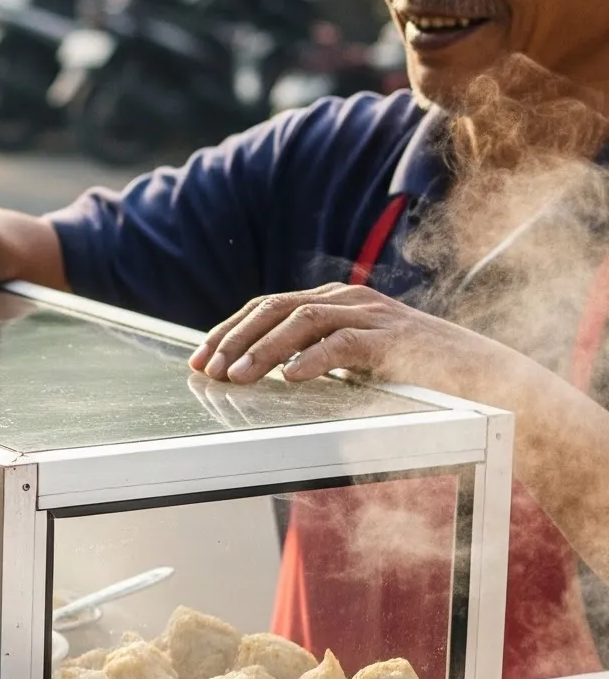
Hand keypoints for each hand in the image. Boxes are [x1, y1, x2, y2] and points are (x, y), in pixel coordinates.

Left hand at [191, 284, 501, 391]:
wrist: (482, 376)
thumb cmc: (412, 373)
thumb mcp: (351, 363)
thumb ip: (313, 358)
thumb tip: (263, 376)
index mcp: (334, 302)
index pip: (267, 306)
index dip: (228, 330)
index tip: (197, 359)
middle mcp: (349, 300)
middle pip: (276, 307)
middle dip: (235, 338)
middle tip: (208, 370)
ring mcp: (374, 316)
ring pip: (304, 319)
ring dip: (264, 349)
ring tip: (236, 376)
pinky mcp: (395, 340)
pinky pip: (346, 343)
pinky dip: (314, 359)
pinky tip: (290, 379)